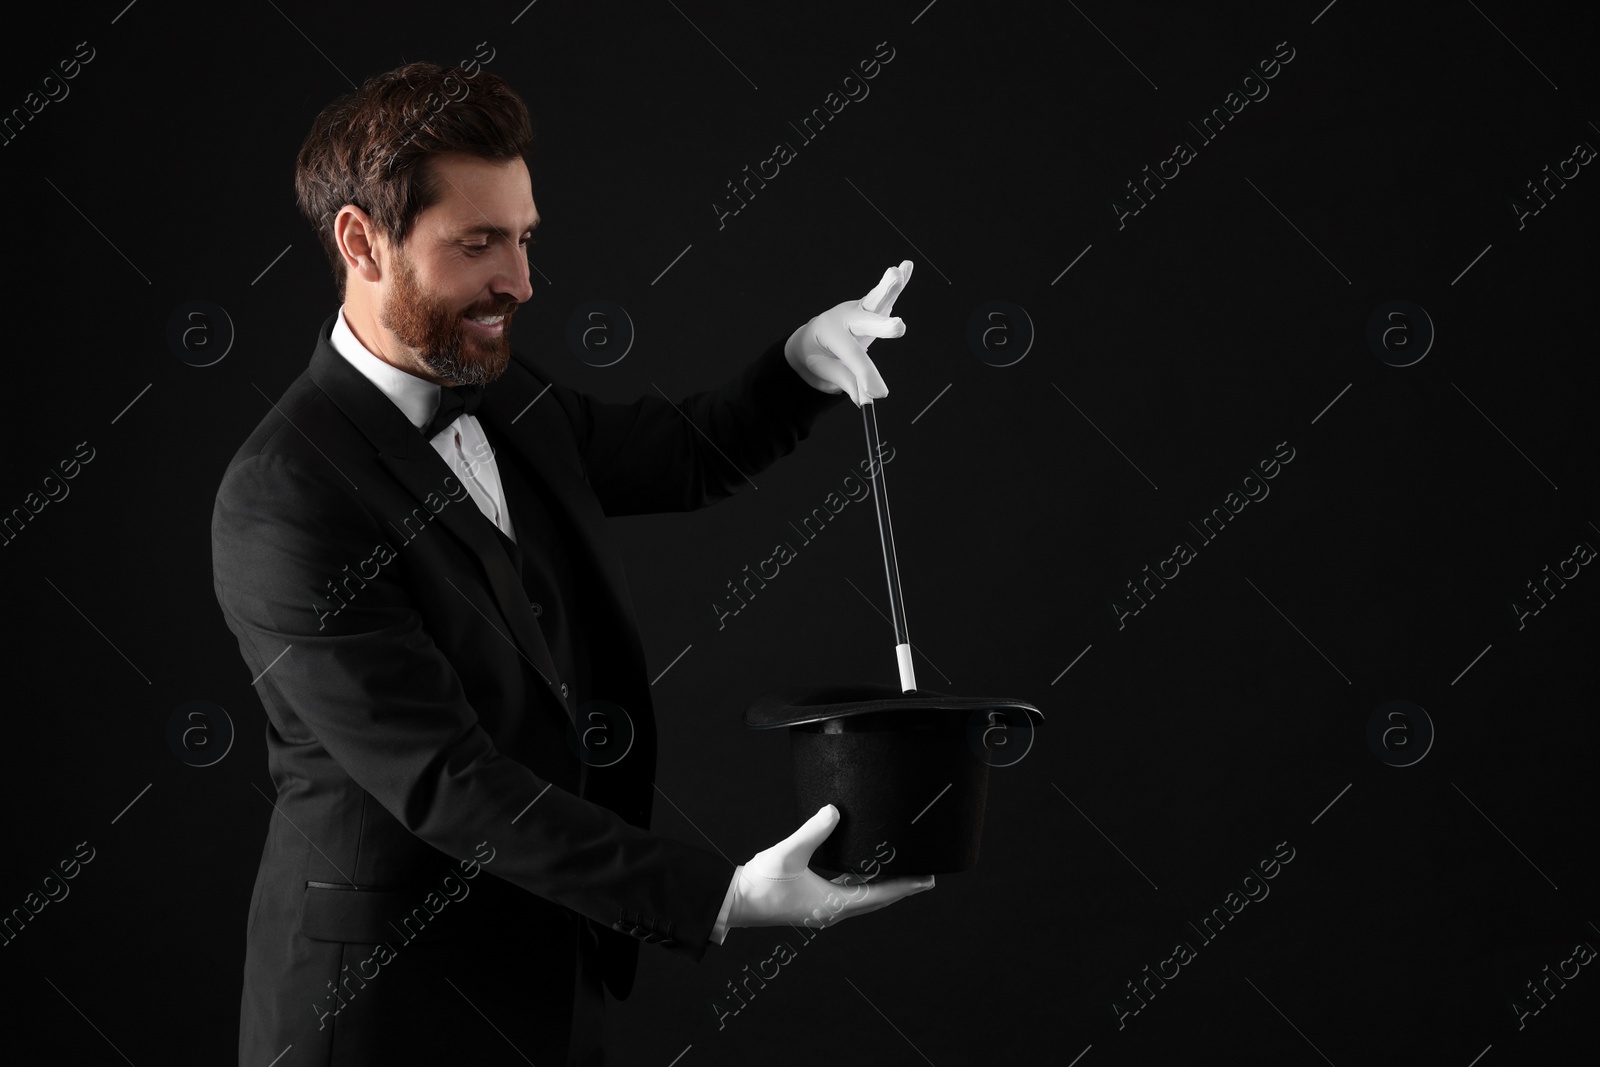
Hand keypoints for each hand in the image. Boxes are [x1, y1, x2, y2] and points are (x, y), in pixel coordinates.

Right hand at [725, 803, 933, 929]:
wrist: (734, 902)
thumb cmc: (760, 882)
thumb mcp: (789, 852)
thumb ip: (813, 830)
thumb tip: (834, 811)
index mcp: (834, 904)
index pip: (880, 894)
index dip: (906, 885)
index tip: (928, 879)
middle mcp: (833, 911)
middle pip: (877, 899)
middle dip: (901, 887)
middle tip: (924, 876)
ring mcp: (822, 910)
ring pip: (863, 898)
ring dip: (883, 887)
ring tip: (900, 873)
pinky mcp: (812, 904)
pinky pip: (847, 894)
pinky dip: (862, 884)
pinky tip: (861, 871)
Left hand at [784, 260, 913, 406]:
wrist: (812, 339)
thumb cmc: (820, 358)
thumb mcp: (826, 374)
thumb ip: (848, 384)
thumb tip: (868, 398)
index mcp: (829, 333)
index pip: (853, 356)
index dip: (866, 376)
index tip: (878, 395)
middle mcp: (844, 317)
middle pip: (865, 322)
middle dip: (882, 326)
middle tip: (898, 327)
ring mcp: (859, 309)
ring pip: (875, 299)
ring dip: (888, 288)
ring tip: (895, 273)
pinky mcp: (872, 307)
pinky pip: (885, 294)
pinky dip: (900, 281)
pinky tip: (907, 266)